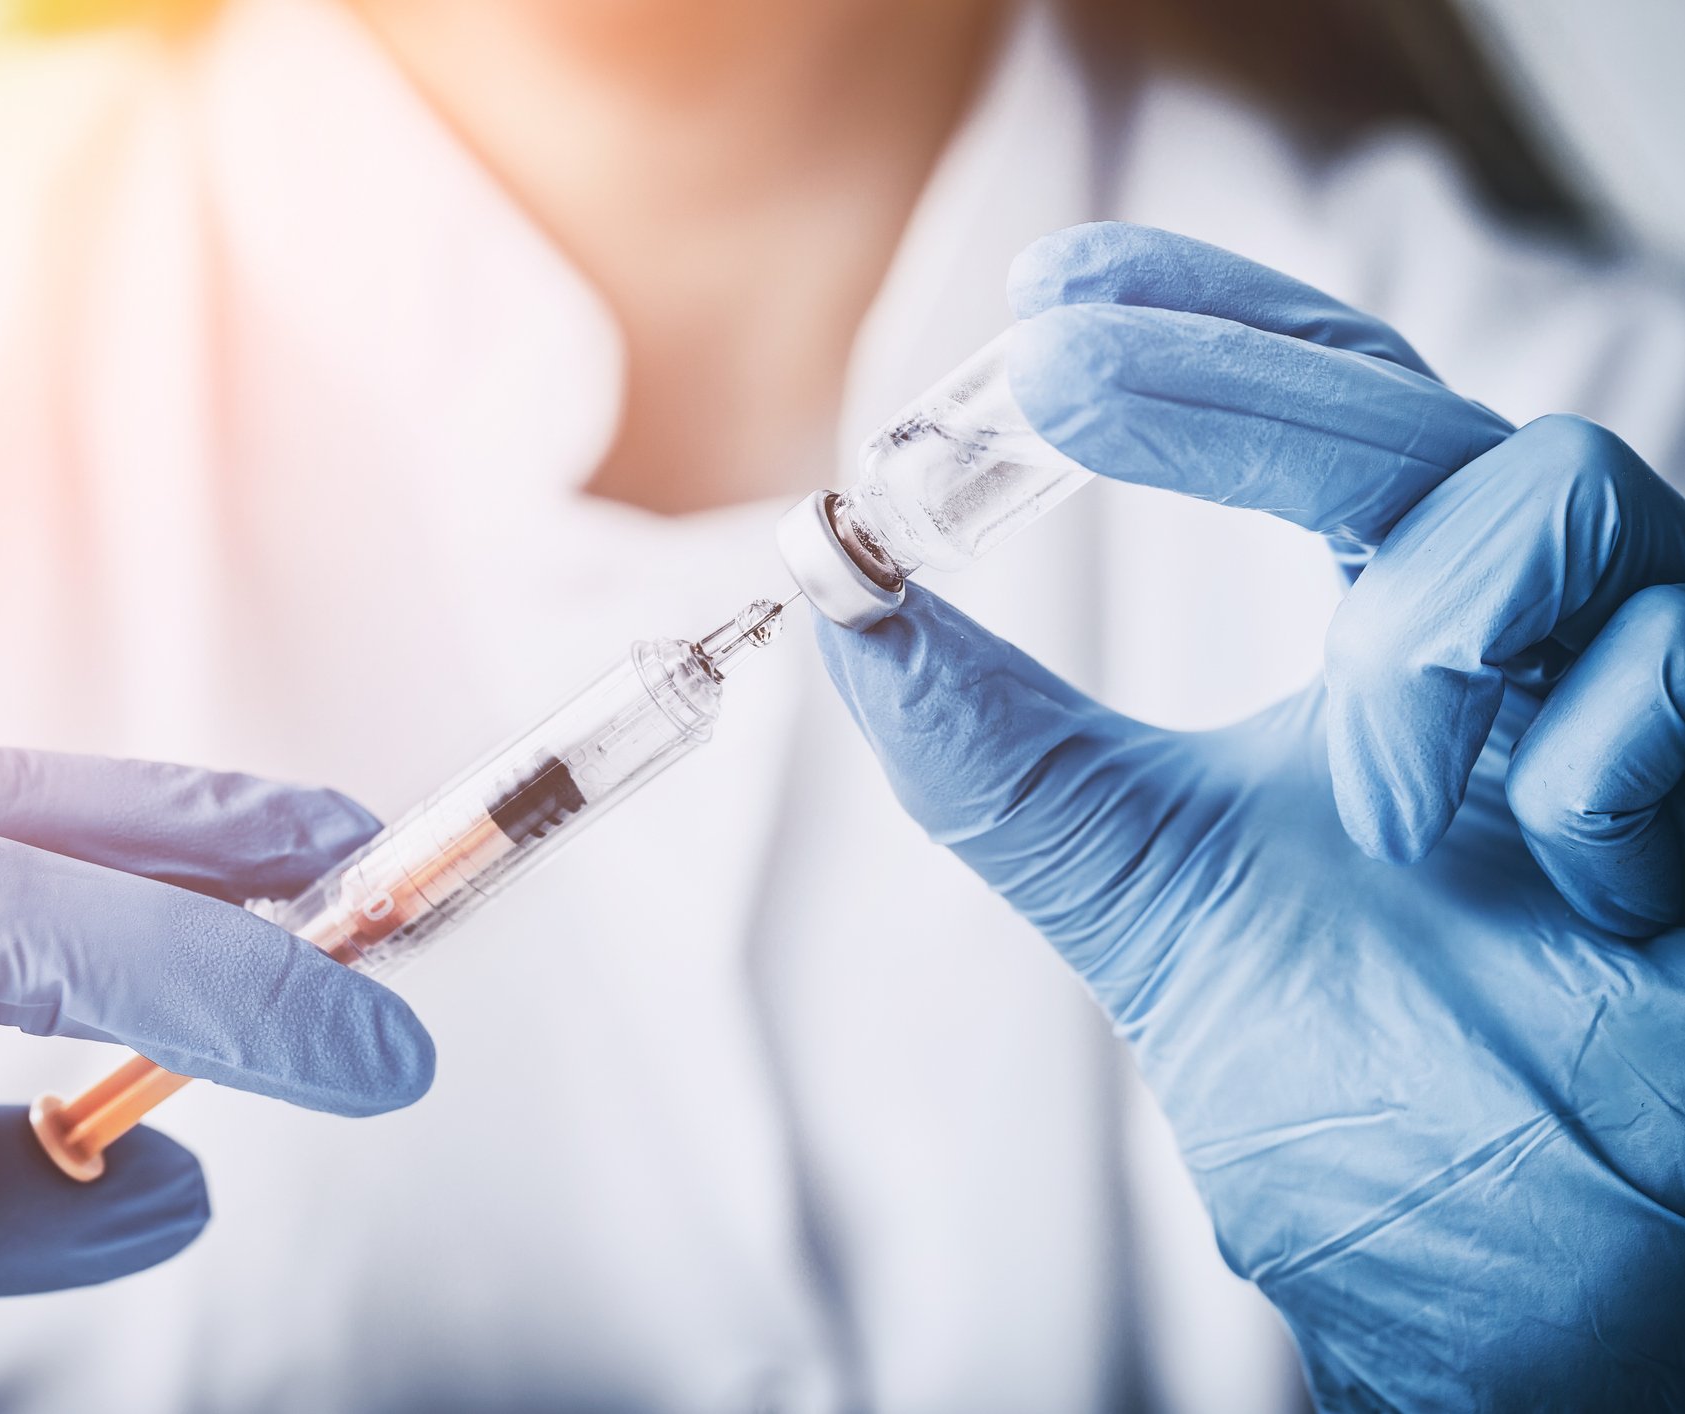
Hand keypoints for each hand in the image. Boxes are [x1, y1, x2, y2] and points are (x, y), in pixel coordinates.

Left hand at [817, 224, 1684, 1408]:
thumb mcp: (1148, 893)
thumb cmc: (1374, 1094)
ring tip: (1380, 813)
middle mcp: (1530, 632)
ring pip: (1552, 490)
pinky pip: (1677, 661)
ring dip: (1418, 648)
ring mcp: (1651, 683)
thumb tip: (842, 604)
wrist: (1525, 1297)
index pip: (1312, 409)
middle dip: (1227, 384)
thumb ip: (1005, 758)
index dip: (1199, 321)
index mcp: (1401, 642)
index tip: (1048, 292)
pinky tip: (1566, 884)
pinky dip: (1582, 767)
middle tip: (1060, 377)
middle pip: (1399, 408)